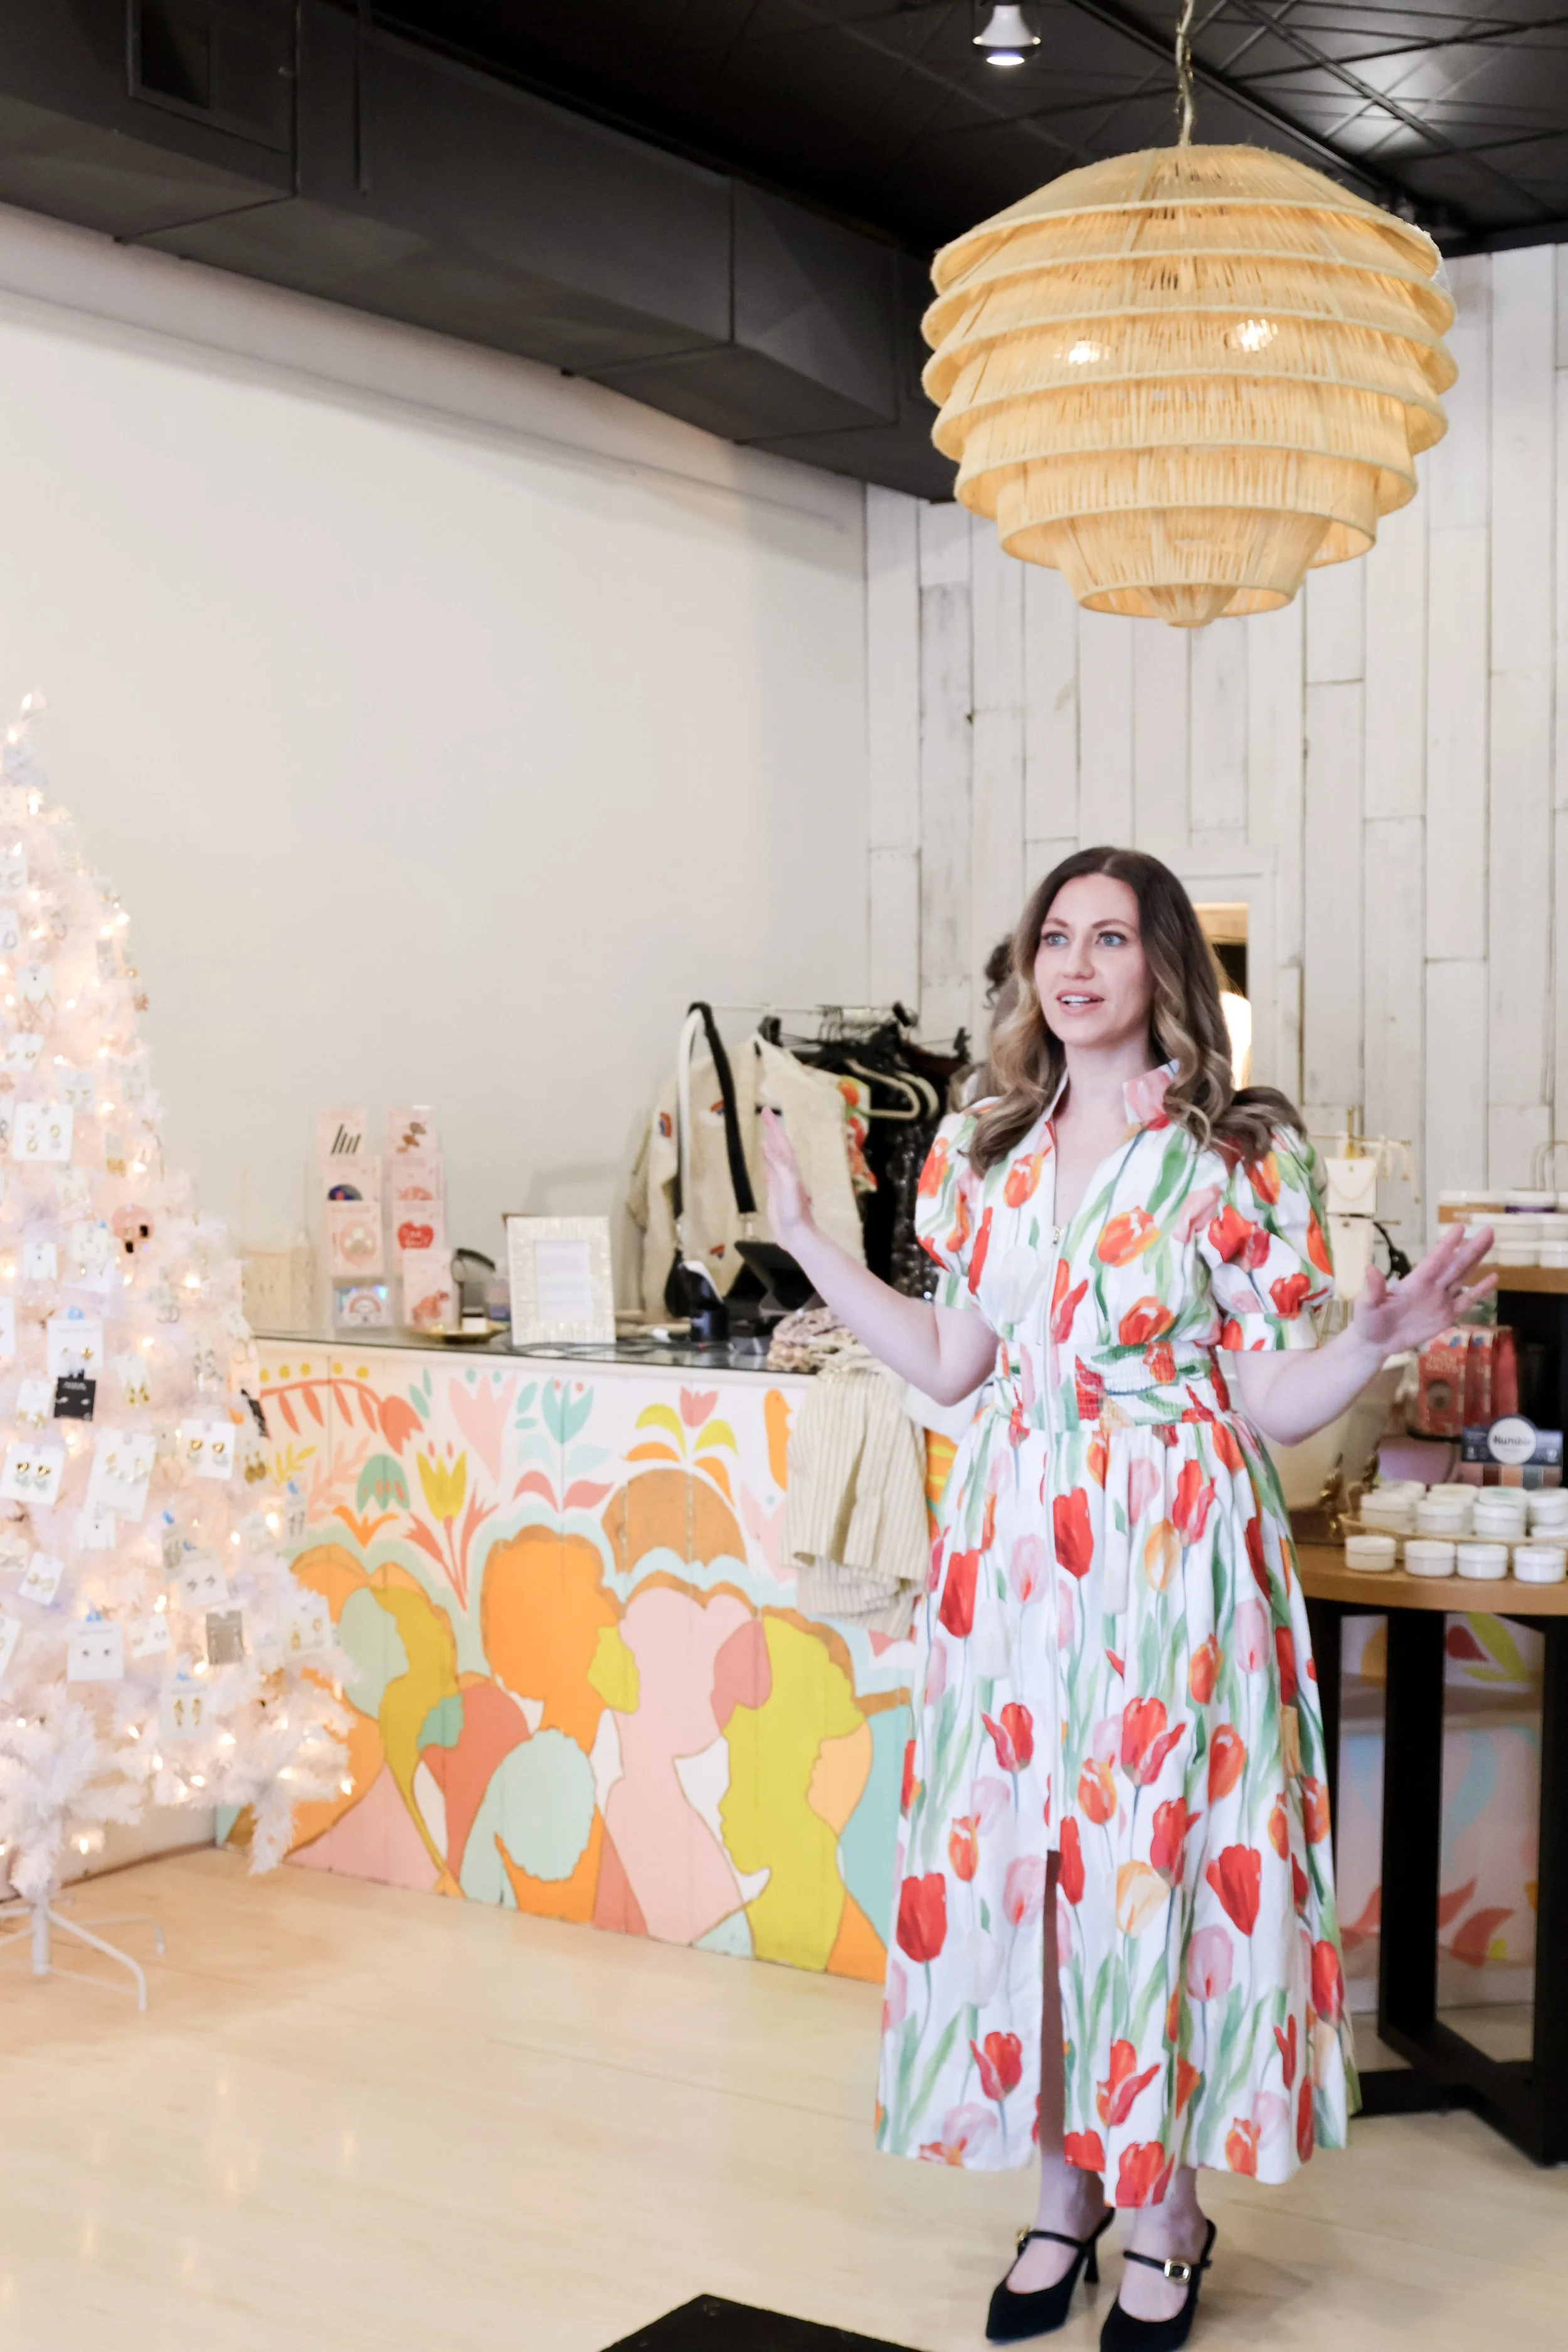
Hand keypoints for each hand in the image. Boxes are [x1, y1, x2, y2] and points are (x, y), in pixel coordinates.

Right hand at [760, 1107, 813, 1242]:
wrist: (797, 1234)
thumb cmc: (795, 1211)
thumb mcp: (788, 1185)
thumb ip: (779, 1165)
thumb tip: (767, 1144)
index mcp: (790, 1168)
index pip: (780, 1142)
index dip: (774, 1126)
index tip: (766, 1111)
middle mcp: (787, 1172)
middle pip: (778, 1146)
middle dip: (772, 1129)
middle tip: (764, 1114)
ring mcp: (781, 1182)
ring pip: (774, 1157)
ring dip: (770, 1144)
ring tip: (764, 1132)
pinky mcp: (775, 1193)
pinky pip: (770, 1172)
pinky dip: (767, 1163)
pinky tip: (764, 1161)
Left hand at [1353, 1222, 1496, 1354]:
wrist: (1376, 1341)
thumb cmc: (1368, 1319)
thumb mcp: (1366, 1304)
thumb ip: (1373, 1289)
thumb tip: (1370, 1269)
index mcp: (1414, 1281)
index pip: (1434, 1261)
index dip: (1447, 1246)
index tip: (1460, 1228)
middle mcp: (1431, 1286)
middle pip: (1455, 1265)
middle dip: (1471, 1248)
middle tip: (1488, 1230)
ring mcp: (1441, 1300)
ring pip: (1463, 1277)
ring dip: (1477, 1260)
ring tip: (1491, 1241)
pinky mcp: (1447, 1316)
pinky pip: (1466, 1302)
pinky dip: (1479, 1291)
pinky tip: (1493, 1278)